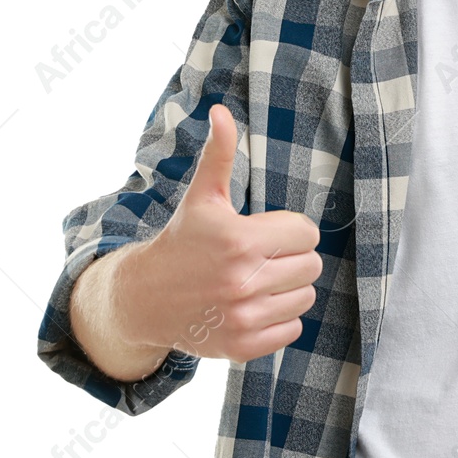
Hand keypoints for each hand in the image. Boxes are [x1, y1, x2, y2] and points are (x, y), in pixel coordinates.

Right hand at [124, 103, 321, 361]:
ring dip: (287, 289)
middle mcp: (243, 282)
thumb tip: (221, 111)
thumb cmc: (183, 241)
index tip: (266, 233)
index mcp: (240, 241)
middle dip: (291, 258)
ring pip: (304, 298)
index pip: (307, 234)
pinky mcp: (242, 347)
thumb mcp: (202, 197)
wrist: (146, 298)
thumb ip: (219, 154)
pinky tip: (253, 306)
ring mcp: (243, 318)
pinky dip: (279, 320)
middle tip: (262, 257)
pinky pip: (292, 331)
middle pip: (311, 266)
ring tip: (258, 281)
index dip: (290, 230)